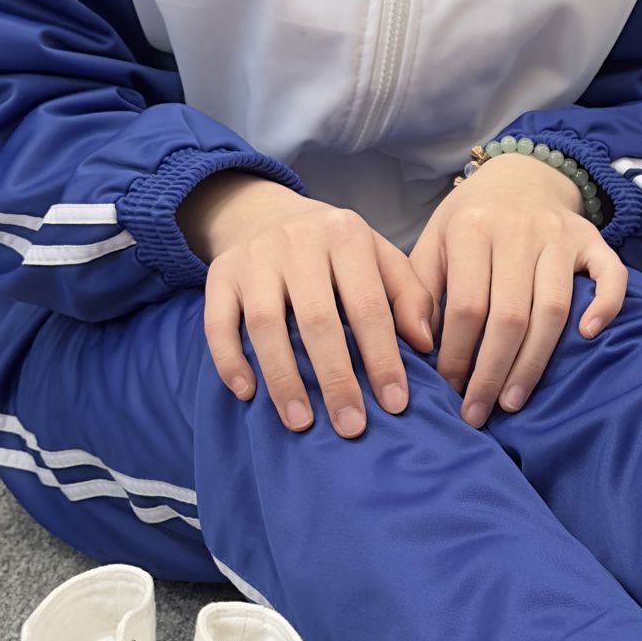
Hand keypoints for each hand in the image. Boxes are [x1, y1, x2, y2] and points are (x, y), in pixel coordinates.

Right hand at [177, 174, 437, 435]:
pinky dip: (229, 360)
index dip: (382, 357)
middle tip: (350, 427)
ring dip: (283, 378)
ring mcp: (254, 257)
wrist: (267, 213)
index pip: (368, 305)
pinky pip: (217, 322)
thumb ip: (409, 296)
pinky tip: (247, 394)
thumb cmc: (337, 252)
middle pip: (317, 319)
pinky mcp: (219, 274)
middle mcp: (297, 241)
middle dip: (336, 379)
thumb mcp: (380, 257)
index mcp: (346, 234)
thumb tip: (424, 343)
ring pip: (265, 324)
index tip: (395, 404)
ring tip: (300, 422)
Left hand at [405, 151, 628, 424]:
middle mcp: (518, 230)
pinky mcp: (592, 239)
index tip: (448, 391)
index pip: (465, 307)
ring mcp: (560, 235)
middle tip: (478, 412)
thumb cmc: (469, 223)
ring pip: (554, 308)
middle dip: (492, 373)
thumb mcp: (432, 244)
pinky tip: (588, 336)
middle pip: (510, 316)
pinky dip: (605, 305)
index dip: (456, 355)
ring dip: (535, 362)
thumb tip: (418, 345)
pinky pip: (610, 274)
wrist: (519, 175)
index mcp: (472, 229)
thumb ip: (419, 291)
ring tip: (514, 401)